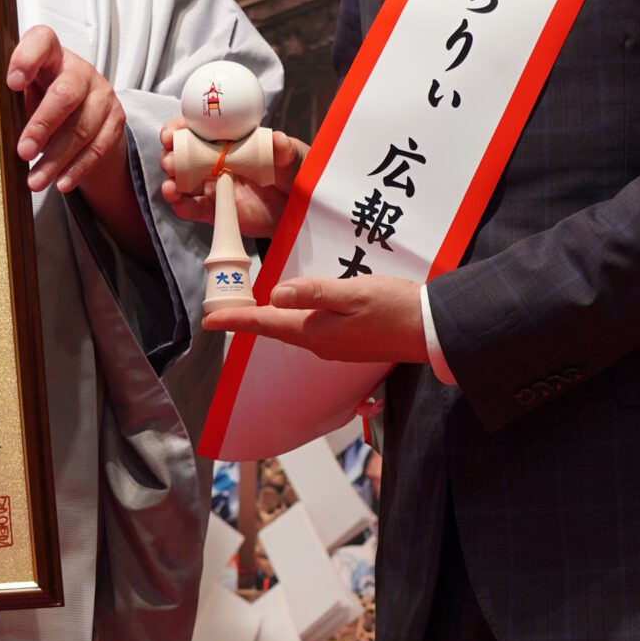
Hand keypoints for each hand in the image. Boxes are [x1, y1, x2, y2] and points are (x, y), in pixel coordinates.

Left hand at [7, 23, 147, 253]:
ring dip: (56, 160)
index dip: (27, 58)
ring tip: (34, 181)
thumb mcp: (26, 93)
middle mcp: (80, 70)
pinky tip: (60, 183)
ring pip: (82, 129)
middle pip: (66, 94)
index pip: (42, 41)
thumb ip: (10, 99)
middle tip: (22, 151)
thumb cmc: (43, 99)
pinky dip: (76, 169)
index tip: (12, 83)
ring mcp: (102, 95)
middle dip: (42, 126)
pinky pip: (97, 149)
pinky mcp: (115, 120)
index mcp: (51, 55)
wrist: (86, 114)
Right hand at [159, 122, 306, 237]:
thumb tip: (278, 141)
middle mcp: (218, 160)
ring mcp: (215, 186)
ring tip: (171, 188)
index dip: (181, 128)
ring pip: (184, 182)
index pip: (200, 128)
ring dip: (172, 182)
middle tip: (170, 161)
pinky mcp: (217, 210)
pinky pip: (195, 208)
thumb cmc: (297, 173)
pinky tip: (180, 205)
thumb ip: (286, 150)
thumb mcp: (296, 158)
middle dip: (172, 156)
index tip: (172, 133)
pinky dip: (184, 207)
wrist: (302, 208)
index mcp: (232, 140)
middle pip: (185, 155)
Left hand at [203, 271, 427, 367]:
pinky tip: (300, 307)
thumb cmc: (395, 307)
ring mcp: (336, 347)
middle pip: (276, 329)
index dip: (235, 321)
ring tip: (255, 307)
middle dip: (250, 320)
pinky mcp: (349, 344)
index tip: (208, 321)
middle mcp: (320, 344)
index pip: (265, 324)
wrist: (431, 331)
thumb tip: (276, 293)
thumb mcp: (353, 293)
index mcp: (316, 331)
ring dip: (274, 319)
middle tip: (225, 310)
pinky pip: (314, 331)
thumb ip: (314, 292)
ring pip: (295, 330)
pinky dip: (299, 318)